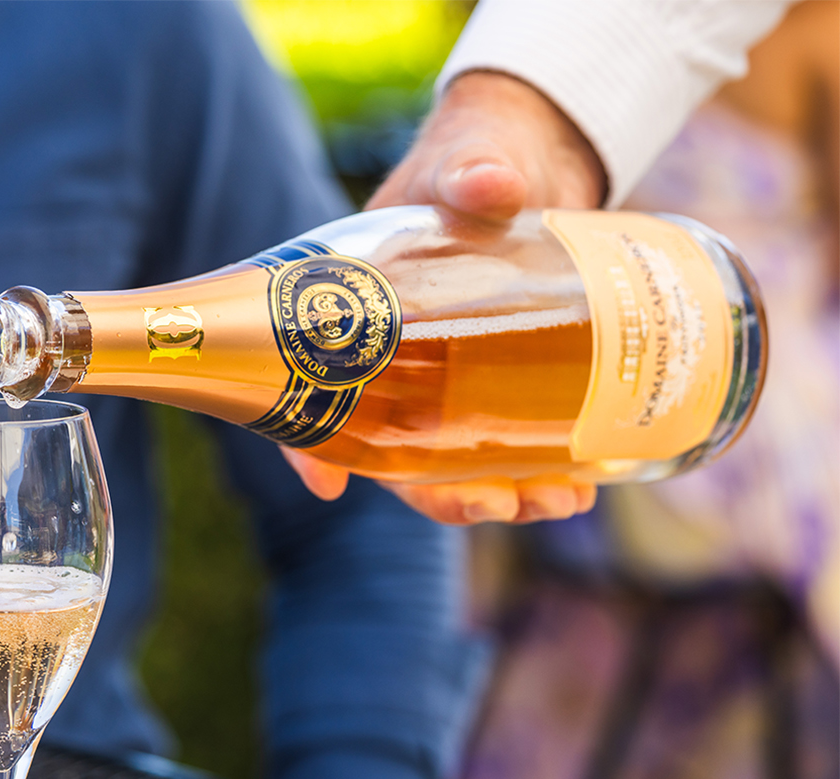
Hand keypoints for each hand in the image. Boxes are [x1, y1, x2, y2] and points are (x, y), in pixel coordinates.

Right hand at [283, 71, 604, 522]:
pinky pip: (513, 439)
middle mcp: (399, 356)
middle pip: (397, 447)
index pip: (318, 384)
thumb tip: (489, 180)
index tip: (330, 488)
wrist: (540, 152)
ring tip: (561, 502)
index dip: (313, 445)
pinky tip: (584, 484)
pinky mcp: (509, 376)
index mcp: (360, 309)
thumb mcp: (471, 160)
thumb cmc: (482, 155)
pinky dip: (544, 467)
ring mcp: (455, 373)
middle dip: (442, 493)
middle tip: (495, 506)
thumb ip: (475, 168)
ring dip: (502, 491)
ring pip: (458, 456)